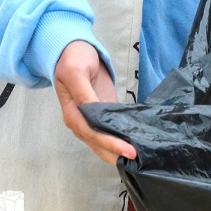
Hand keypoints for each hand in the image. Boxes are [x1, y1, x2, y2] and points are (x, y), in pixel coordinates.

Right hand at [53, 41, 136, 164]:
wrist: (75, 51)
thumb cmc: (73, 60)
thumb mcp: (76, 72)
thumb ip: (83, 92)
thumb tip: (92, 109)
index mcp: (72, 113)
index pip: (92, 133)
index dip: (109, 143)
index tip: (127, 151)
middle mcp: (81, 121)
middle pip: (98, 142)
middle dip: (116, 152)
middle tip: (138, 159)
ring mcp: (92, 118)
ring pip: (105, 140)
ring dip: (118, 149)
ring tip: (138, 157)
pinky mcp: (103, 112)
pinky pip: (112, 128)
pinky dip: (122, 136)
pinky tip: (135, 142)